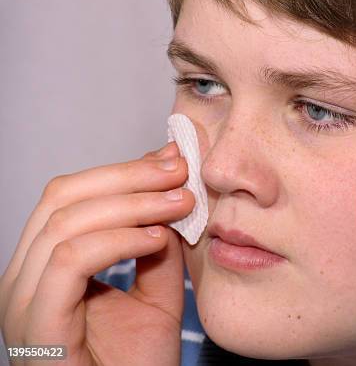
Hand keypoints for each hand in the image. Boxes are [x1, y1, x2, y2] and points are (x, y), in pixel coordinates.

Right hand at [0, 142, 194, 364]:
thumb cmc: (136, 365)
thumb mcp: (157, 292)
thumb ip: (158, 246)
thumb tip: (171, 194)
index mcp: (47, 265)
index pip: (73, 195)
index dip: (124, 171)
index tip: (173, 161)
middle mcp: (25, 277)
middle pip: (63, 195)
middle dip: (128, 176)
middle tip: (179, 170)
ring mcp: (24, 301)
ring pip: (67, 221)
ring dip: (132, 202)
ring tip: (180, 202)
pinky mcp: (36, 327)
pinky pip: (70, 261)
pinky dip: (118, 240)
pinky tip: (157, 238)